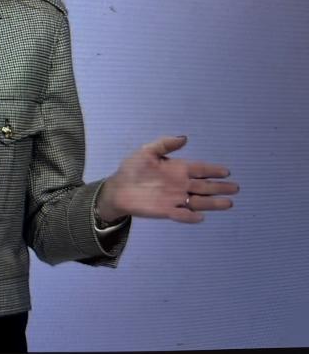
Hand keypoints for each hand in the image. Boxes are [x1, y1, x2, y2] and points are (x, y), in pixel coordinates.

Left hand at [97, 135, 238, 223]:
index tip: (226, 171)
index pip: (200, 169)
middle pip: (204, 186)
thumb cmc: (132, 169)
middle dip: (220, 187)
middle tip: (235, 188)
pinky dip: (191, 216)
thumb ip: (165, 144)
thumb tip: (184, 137)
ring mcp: (175, 198)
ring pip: (199, 201)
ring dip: (213, 203)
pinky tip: (200, 216)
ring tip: (229, 203)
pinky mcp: (167, 211)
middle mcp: (181, 184)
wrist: (118, 189)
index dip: (213, 170)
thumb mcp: (146, 152)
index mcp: (178, 169)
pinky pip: (182, 214)